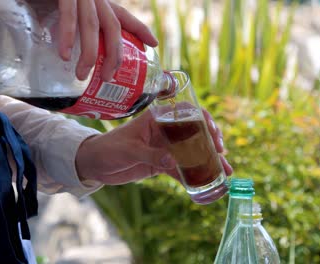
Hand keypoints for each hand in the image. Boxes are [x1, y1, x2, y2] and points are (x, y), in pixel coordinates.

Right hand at [27, 0, 157, 81]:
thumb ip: (73, 23)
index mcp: (98, 0)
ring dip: (90, 53)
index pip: (123, 16)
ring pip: (93, 26)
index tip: (154, 45)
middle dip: (114, 55)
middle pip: (113, 28)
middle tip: (108, 78)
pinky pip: (68, 16)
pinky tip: (65, 55)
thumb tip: (66, 52)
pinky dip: (68, 36)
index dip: (140, 29)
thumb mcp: (65, 7)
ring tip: (82, 75)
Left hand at [75, 110, 232, 184]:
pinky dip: (193, 176)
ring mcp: (164, 148)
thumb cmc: (108, 149)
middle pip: (194, 132)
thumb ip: (149, 155)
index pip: (185, 112)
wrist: (95, 164)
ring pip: (191, 152)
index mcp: (157, 119)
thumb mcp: (128, 150)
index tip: (213, 131)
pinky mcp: (161, 164)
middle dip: (211, 141)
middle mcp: (164, 132)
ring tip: (224, 171)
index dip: (203, 118)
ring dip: (207, 161)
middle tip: (221, 153)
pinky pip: (181, 169)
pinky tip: (205, 183)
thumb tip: (172, 162)